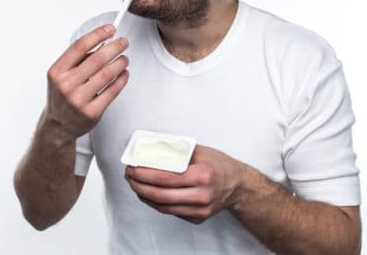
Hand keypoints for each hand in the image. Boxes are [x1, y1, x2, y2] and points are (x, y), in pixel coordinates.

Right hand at [43, 24, 129, 139]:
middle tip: (124, 42)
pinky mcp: (92, 112)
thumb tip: (104, 41)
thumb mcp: (61, 75)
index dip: (98, 34)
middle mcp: (66, 85)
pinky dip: (122, 79)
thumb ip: (78, 59)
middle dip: (115, 47)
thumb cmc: (62, 95)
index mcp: (57, 71)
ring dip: (120, 62)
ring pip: (107, 74)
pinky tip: (125, 73)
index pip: (79, 46)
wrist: (58, 126)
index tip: (110, 28)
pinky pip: (112, 91)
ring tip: (125, 58)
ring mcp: (79, 100)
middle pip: (96, 58)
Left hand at [124, 145, 243, 223]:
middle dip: (139, 185)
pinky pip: (171, 212)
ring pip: (163, 207)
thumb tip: (148, 149)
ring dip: (144, 195)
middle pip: (160, 195)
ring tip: (135, 184)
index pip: (165, 177)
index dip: (144, 174)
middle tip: (129, 176)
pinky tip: (149, 193)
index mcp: (202, 175)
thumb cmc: (217, 164)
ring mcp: (200, 209)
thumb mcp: (199, 151)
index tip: (132, 167)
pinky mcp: (198, 218)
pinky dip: (156, 203)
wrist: (237, 185)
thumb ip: (175, 151)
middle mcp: (202, 194)